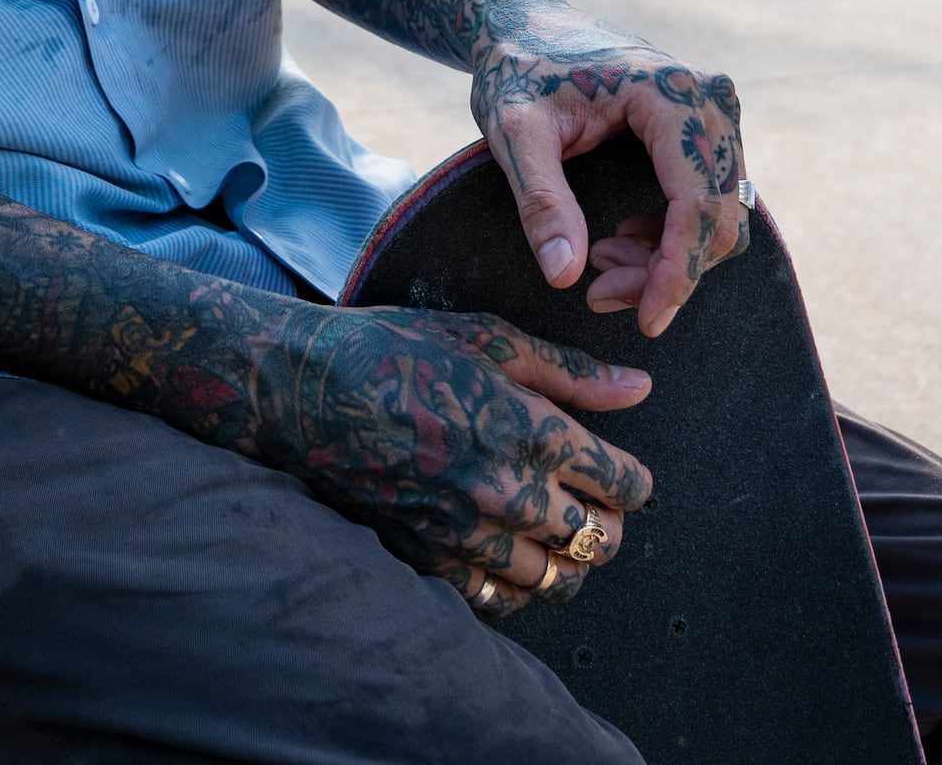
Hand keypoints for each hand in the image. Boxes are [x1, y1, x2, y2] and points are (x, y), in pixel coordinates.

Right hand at [268, 302, 653, 612]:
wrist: (303, 392)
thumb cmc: (395, 351)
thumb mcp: (486, 338)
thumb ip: (570, 371)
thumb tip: (638, 387)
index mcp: (531, 429)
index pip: (623, 484)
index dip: (635, 482)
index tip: (623, 474)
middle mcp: (507, 491)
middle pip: (599, 539)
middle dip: (607, 523)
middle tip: (591, 503)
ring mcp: (466, 534)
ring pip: (555, 580)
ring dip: (566, 560)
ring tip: (552, 534)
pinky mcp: (429, 560)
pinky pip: (498, 601)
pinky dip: (516, 587)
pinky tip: (508, 556)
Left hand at [474, 17, 748, 336]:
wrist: (526, 27)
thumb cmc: (518, 72)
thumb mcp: (514, 133)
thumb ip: (541, 201)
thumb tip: (566, 276)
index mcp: (671, 94)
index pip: (697, 202)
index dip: (677, 271)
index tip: (648, 321)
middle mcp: (710, 100)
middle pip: (716, 215)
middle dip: (666, 271)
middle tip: (599, 294)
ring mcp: (714, 112)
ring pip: (718, 214)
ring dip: (669, 257)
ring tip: (601, 264)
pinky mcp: (705, 128)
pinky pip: (709, 199)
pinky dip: (673, 234)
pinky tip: (622, 239)